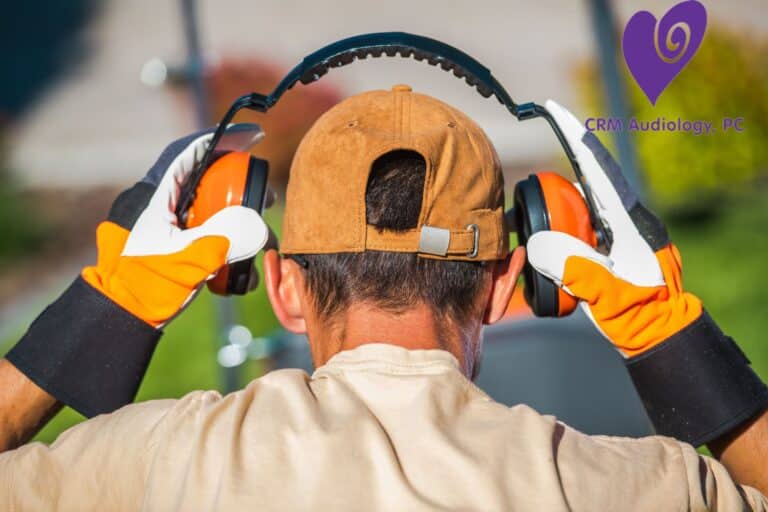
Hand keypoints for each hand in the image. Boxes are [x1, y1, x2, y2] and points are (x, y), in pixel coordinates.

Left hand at [82, 126, 268, 326]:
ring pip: (214, 212)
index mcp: (157, 196)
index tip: (252, 136)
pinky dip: (232, 251)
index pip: (190, 155)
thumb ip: (222, 241)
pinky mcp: (180, 248)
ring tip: (262, 244)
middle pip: (209, 182)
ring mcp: (173, 227)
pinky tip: (244, 274)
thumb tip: (259, 228)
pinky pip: (212, 238)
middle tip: (267, 199)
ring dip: (242, 227)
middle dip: (243, 190)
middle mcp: (165, 205)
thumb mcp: (186, 259)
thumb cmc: (145, 285)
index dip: (222, 140)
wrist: (124, 316)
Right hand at [525, 100, 700, 356]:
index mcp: (628, 222)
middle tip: (533, 192)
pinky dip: (565, 226)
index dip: (574, 136)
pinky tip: (554, 243)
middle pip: (587, 182)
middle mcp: (626, 219)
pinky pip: (584, 224)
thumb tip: (540, 243)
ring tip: (538, 225)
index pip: (596, 169)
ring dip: (560, 209)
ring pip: (585, 204)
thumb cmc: (638, 316)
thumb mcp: (606, 294)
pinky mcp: (615, 244)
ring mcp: (622, 231)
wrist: (659, 333)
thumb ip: (575, 268)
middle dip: (559, 177)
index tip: (553, 109)